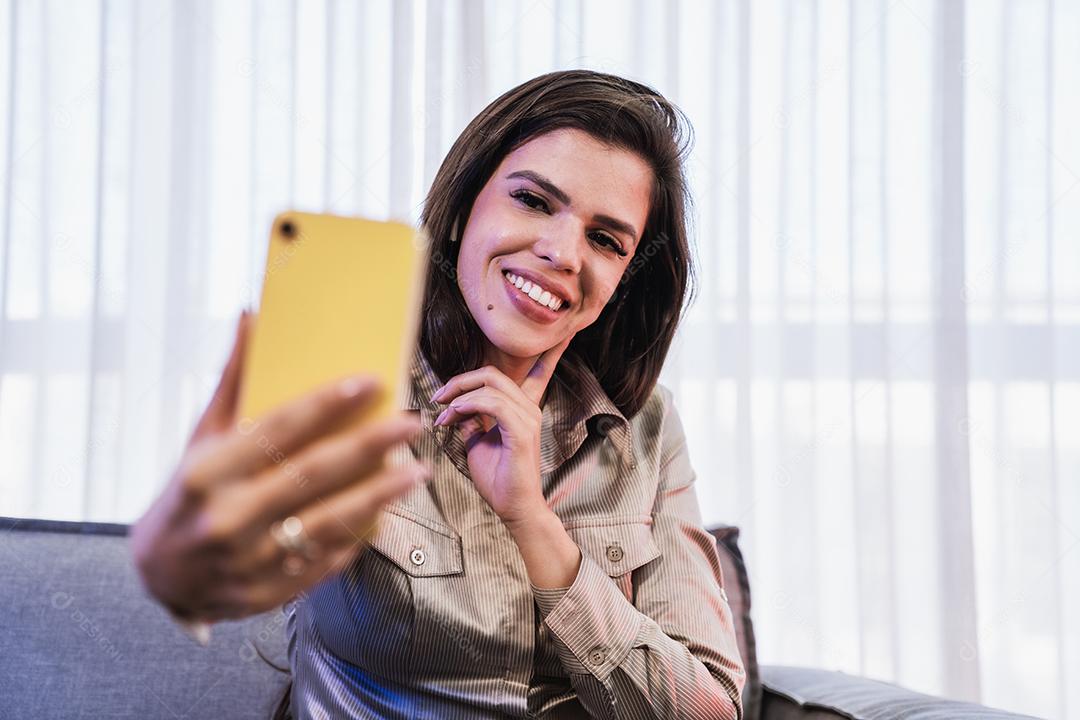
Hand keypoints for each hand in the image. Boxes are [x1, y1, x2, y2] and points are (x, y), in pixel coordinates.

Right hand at [129, 311, 429, 622]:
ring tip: (419, 470)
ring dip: (381, 494)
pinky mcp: (269, 593)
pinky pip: (327, 559)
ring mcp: (250, 561)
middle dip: (370, 445)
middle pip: (314, 474)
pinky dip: (361, 534)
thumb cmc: (188, 492)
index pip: (277, 430)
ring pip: (330, 521)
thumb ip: (232, 382)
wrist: (157, 578)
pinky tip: (389, 511)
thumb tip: (251, 316)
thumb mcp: (200, 439)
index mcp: (207, 472)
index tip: (371, 381)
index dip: (327, 404)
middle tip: (412, 422)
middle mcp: (229, 517)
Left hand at [430, 335, 572, 525]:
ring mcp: (527, 418)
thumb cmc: (498, 478)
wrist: (514, 508)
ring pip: (490, 385)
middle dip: (461, 380)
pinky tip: (453, 418)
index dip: (550, 352)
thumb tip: (456, 407)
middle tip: (439, 397)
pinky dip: (467, 406)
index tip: (566, 333)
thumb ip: (471, 419)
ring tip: (443, 415)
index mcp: (523, 409)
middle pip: (493, 373)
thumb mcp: (478, 441)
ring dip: (458, 396)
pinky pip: (491, 403)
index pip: (540, 372)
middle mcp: (529, 408)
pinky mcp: (521, 431)